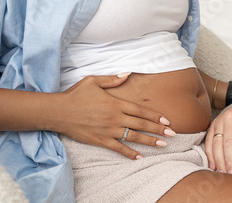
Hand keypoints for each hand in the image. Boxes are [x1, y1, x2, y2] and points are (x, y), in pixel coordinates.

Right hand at [55, 75, 173, 159]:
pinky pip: (118, 148)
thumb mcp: (93, 81)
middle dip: (158, 130)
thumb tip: (127, 73)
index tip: (167, 120)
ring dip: (150, 141)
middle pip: (141, 124)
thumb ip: (112, 79)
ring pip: (133, 137)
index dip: (155, 116)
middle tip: (173, 134)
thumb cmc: (75, 95)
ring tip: (163, 145)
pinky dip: (129, 153)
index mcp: (116, 103)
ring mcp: (108, 130)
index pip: (140, 110)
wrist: (58, 111)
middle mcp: (115, 117)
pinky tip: (140, 157)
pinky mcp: (100, 140)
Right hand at [205, 99, 231, 174]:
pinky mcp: (213, 125)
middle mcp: (230, 117)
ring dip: (219, 160)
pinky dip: (210, 155)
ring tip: (223, 173)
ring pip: (216, 143)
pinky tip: (213, 166)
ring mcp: (219, 120)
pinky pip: (209, 141)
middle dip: (230, 161)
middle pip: (228, 143)